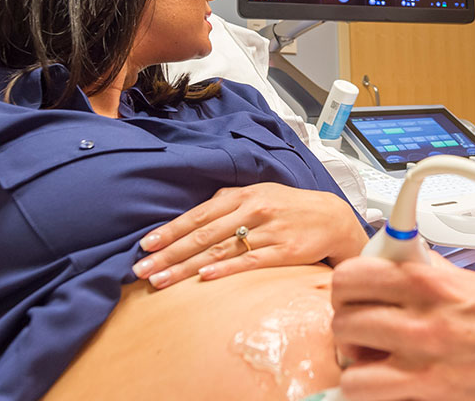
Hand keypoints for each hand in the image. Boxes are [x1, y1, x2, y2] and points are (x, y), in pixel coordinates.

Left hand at [132, 183, 367, 288]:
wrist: (334, 218)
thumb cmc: (290, 207)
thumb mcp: (260, 194)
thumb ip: (228, 202)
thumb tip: (196, 213)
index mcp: (244, 195)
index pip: (198, 214)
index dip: (170, 230)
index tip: (145, 245)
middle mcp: (253, 210)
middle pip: (203, 234)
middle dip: (169, 253)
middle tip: (141, 269)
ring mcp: (269, 231)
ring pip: (220, 250)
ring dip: (187, 267)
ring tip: (161, 281)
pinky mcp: (284, 251)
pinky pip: (250, 261)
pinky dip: (226, 269)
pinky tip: (204, 278)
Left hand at [332, 255, 474, 400]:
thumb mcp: (465, 279)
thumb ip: (426, 270)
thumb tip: (396, 261)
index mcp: (427, 280)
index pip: (351, 275)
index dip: (347, 287)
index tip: (355, 294)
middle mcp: (419, 317)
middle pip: (342, 317)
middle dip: (349, 324)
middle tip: (365, 329)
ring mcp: (419, 357)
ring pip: (347, 357)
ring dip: (357, 359)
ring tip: (374, 359)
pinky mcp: (425, 390)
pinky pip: (364, 391)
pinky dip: (367, 388)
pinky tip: (384, 382)